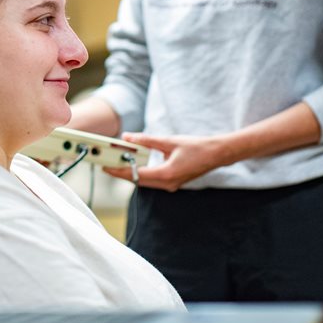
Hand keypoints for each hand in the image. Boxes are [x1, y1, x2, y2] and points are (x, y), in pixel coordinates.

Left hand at [103, 132, 232, 191]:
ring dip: (132, 173)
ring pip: (145, 182)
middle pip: (138, 181)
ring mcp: (171, 185)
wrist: (217, 154)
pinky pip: (152, 180)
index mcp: (166, 174)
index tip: (106, 167)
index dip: (119, 171)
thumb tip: (128, 138)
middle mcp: (168, 184)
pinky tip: (136, 164)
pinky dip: (142, 173)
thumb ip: (146, 140)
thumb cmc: (197, 147)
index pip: (136, 175)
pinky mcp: (173, 182)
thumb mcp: (169, 141)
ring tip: (118, 162)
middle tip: (108, 162)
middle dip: (122, 172)